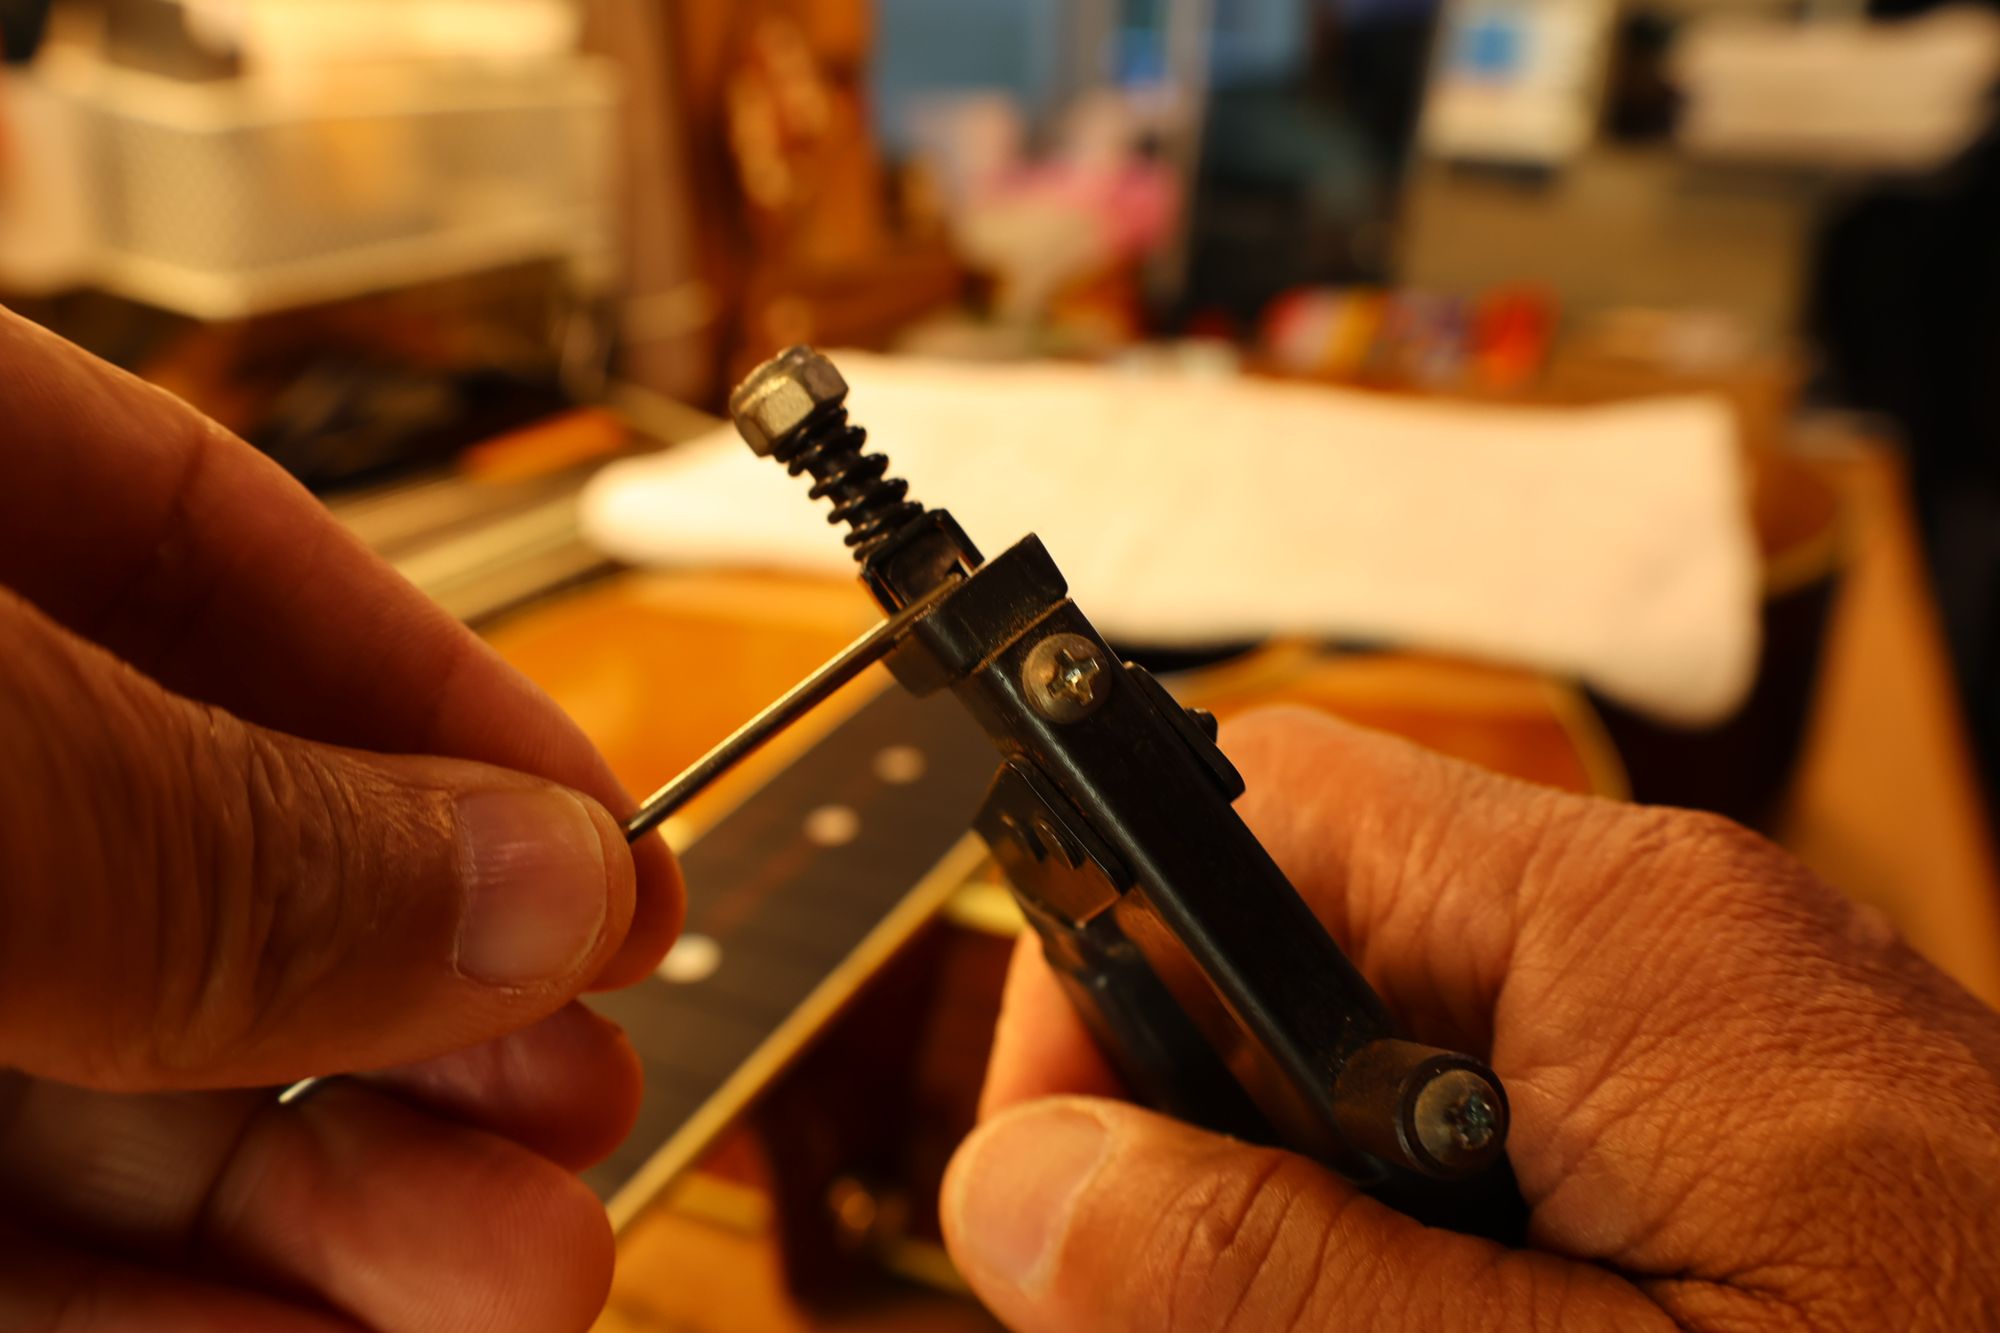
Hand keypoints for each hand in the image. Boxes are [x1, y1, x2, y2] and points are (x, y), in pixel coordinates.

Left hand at [0, 308, 681, 1330]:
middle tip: (584, 1107)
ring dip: (335, 1201)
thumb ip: (232, 825)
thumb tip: (546, 891)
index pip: (221, 556)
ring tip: (513, 1275)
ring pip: (109, 1077)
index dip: (452, 711)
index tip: (617, 857)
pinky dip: (164, 1308)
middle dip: (428, 1012)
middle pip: (205, 854)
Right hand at [944, 706, 1999, 1329]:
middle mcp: (1654, 947)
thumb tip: (1022, 1187)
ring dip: (1296, 1227)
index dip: (1108, 957)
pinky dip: (1413, 1257)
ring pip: (1371, 1067)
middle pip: (1293, 944)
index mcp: (1618, 935)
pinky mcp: (1731, 1145)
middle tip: (1188, 1322)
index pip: (1252, 805)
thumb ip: (1284, 1282)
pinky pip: (1490, 1144)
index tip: (1058, 1173)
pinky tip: (1441, 1329)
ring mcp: (1699, 1048)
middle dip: (1191, 1134)